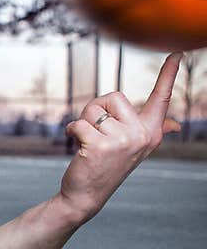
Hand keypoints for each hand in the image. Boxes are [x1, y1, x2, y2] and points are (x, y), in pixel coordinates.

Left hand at [58, 52, 183, 223]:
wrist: (86, 195)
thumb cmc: (105, 165)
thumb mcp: (132, 145)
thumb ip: (149, 128)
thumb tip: (174, 124)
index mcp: (152, 132)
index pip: (161, 98)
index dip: (168, 74)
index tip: (177, 53)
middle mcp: (143, 135)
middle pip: (114, 96)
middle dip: (96, 110)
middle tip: (97, 134)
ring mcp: (124, 140)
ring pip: (93, 109)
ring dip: (83, 122)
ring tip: (89, 144)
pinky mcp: (102, 145)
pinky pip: (78, 123)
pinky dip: (71, 132)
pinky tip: (79, 149)